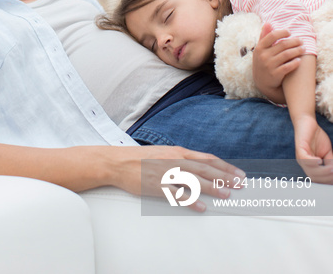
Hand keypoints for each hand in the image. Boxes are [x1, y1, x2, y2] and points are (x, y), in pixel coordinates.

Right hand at [110, 145, 244, 211]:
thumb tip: (199, 166)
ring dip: (212, 188)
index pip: (207, 159)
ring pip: (194, 181)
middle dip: (224, 177)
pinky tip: (201, 207)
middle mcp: (175, 161)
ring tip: (226, 194)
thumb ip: (181, 159)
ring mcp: (167, 174)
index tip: (238, 173)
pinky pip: (177, 195)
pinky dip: (191, 201)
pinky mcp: (157, 186)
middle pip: (205, 169)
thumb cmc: (141, 158)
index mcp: (178, 152)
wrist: (119, 162)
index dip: (224, 166)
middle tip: (240, 184)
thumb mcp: (165, 154)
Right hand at [252, 22, 302, 102]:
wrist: (262, 82)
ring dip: (297, 50)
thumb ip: (264, 36)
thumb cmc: (262, 62)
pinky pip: (288, 66)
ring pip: (287, 54)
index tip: (289, 32)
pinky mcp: (275, 74)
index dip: (282, 32)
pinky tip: (299, 60)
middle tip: (301, 41)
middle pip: (282, 44)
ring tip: (303, 49)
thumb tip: (268, 23)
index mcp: (259, 48)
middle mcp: (263, 56)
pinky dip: (295, 62)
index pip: (272, 36)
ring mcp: (269, 65)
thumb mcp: (260, 50)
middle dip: (294, 41)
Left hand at [294, 114, 332, 182]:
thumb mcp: (327, 152)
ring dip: (323, 171)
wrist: (307, 121)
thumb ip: (330, 162)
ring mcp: (301, 156)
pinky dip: (312, 162)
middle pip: (315, 177)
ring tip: (331, 168)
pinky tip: (320, 160)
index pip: (318, 179)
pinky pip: (304, 159)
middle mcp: (304, 163)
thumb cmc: (316, 137)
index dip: (327, 180)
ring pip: (311, 170)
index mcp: (310, 166)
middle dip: (327, 177)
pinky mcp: (299, 148)